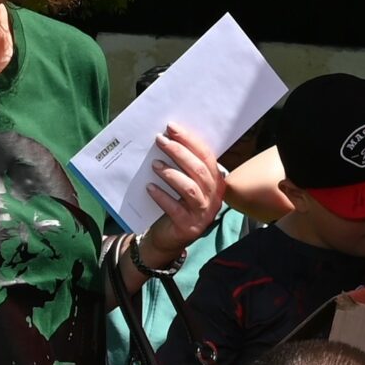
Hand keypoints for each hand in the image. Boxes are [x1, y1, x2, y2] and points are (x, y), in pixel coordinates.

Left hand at [137, 124, 226, 268]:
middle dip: (179, 152)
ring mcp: (203, 213)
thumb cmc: (175, 204)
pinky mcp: (189, 226)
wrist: (168, 237)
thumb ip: (182, 165)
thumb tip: (165, 137)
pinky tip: (150, 188)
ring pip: (190, 188)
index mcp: (214, 183)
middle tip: (159, 140)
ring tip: (155, 165)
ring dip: (171, 173)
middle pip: (199, 170)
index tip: (171, 127)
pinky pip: (175, 208)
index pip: (206, 157)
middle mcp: (213, 198)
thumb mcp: (182, 183)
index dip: (190, 141)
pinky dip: (162, 196)